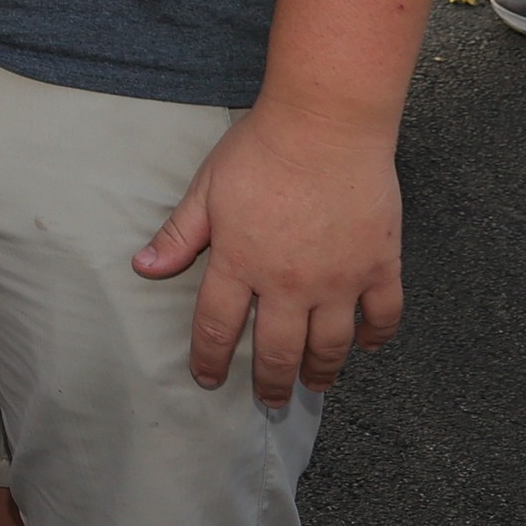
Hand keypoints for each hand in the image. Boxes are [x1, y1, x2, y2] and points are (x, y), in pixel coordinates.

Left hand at [132, 102, 402, 410]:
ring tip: (315, 385)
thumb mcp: (207, 190)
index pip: (218, 327)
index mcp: (240, 263)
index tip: (208, 380)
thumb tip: (144, 267)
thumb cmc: (261, 150)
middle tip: (269, 401)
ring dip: (321, 371)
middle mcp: (288, 282)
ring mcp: (339, 279)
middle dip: (270, 382)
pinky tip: (366, 347)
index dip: (210, 359)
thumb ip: (179, 235)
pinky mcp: (379, 266)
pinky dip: (376, 337)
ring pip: (330, 345)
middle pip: (278, 350)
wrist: (326, 124)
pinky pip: (382, 315)